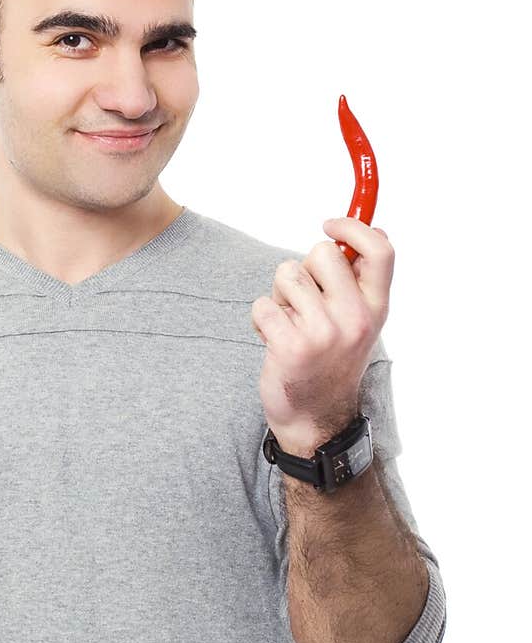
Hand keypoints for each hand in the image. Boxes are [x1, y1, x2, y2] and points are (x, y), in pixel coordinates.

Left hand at [251, 217, 393, 454]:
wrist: (315, 418)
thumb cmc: (331, 363)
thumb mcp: (360, 323)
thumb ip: (359, 282)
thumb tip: (367, 230)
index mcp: (376, 308)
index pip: (380, 250)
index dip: (354, 227)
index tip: (331, 223)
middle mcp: (355, 318)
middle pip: (321, 252)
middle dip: (304, 268)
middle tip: (303, 300)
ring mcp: (324, 332)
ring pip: (286, 274)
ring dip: (280, 296)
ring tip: (290, 324)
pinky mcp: (291, 346)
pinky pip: (262, 304)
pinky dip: (261, 319)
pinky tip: (273, 340)